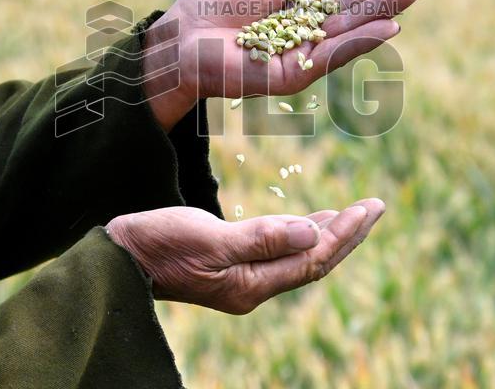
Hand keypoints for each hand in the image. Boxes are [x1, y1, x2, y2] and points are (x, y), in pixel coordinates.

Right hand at [104, 199, 384, 314]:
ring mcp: (242, 280)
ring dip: (327, 234)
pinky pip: (279, 253)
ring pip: (298, 257)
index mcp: (251, 284)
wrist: (119, 258)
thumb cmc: (158, 243)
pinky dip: (300, 234)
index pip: (312, 258)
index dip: (344, 233)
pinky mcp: (231, 268)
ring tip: (354, 214)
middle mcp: (253, 287)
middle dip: (347, 233)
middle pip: (313, 261)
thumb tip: (313, 232)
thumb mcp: (209, 237)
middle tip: (375, 206)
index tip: (369, 207)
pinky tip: (308, 221)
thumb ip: (261, 238)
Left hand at [142, 0, 421, 129]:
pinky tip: (387, 26)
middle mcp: (307, 25)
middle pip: (353, 7)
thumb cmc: (211, 0)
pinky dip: (362, 41)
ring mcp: (305, 51)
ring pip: (351, 30)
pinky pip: (333, 55)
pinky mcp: (297, 73)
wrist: (180, 38)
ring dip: (383, 12)